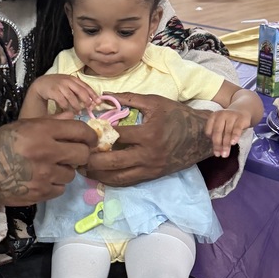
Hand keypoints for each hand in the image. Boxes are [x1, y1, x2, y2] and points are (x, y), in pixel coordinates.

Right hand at [0, 117, 96, 206]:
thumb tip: (74, 117)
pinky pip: (60, 188)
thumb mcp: (23, 126)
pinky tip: (42, 179)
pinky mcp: (41, 193)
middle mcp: (46, 152)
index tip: (90, 139)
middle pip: (82, 154)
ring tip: (49, 167)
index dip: (89, 135)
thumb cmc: (1, 144)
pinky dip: (54, 184)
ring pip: (71, 173)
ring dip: (64, 170)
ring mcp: (44, 174)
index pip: (79, 130)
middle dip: (80, 153)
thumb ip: (51, 122)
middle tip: (72, 154)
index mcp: (42, 131)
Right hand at [29, 74, 96, 113]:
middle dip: (86, 101)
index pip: (86, 86)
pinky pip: (62, 101)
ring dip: (76, 106)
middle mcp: (68, 81)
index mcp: (73, 79)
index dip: (93, 95)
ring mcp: (60, 86)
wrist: (41, 83)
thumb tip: (91, 101)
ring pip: (72, 97)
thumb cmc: (57, 86)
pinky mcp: (53, 91)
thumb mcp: (68, 85)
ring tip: (78, 112)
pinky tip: (68, 111)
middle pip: (81, 91)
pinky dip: (66, 107)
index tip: (98, 102)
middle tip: (89, 108)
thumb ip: (78, 90)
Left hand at [85, 92, 213, 186]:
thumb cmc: (178, 116)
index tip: (85, 132)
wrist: (201, 137)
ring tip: (83, 168)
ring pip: (117, 177)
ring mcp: (150, 168)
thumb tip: (103, 95)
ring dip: (98, 174)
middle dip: (91, 160)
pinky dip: (111, 180)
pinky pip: (127, 182)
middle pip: (112, 162)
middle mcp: (148, 154)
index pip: (116, 136)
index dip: (98, 134)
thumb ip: (128, 98)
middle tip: (77, 155)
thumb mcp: (155, 102)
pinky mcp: (151, 176)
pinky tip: (99, 175)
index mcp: (149, 133)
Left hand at [205, 109, 249, 157]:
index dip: (210, 141)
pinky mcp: (241, 118)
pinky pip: (237, 129)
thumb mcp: (221, 125)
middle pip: (217, 132)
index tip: (213, 150)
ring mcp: (231, 116)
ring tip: (225, 154)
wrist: (243, 111)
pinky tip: (233, 143)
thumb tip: (216, 150)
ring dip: (226, 144)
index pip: (209, 130)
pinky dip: (235, 136)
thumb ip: (217, 134)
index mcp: (213, 117)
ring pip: (227, 132)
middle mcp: (221, 115)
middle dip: (217, 145)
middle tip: (218, 155)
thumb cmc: (229, 122)